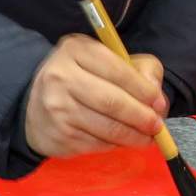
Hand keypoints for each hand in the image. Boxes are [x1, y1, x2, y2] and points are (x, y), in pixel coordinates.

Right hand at [23, 33, 169, 158]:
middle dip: (141, 116)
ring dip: (133, 136)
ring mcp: (56, 108)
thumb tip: (155, 91)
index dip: (143, 88)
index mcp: (75, 50)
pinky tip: (124, 141)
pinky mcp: (58, 135)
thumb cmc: (82, 79)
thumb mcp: (108, 59)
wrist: (36, 104)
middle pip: (112, 101)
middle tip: (157, 125)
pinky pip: (96, 144)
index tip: (159, 101)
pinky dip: (115, 145)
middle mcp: (61, 77)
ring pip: (106, 127)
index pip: (117, 69)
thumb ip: (139, 67)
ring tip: (148, 137)